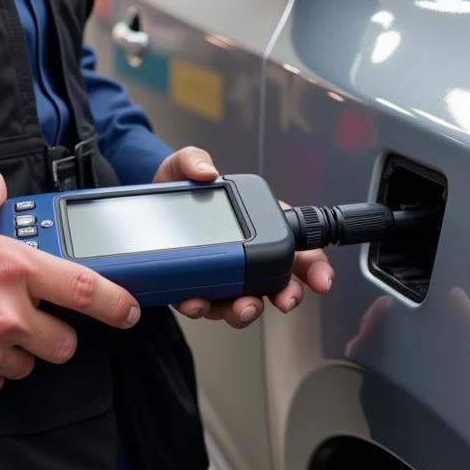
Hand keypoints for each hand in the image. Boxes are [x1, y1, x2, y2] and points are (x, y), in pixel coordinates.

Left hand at [155, 147, 335, 328]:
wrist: (147, 209)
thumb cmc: (178, 189)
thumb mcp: (184, 166)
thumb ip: (194, 160)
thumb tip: (206, 171)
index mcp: (258, 224)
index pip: (298, 248)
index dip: (316, 267)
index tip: (323, 281)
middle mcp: (246, 255)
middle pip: (278, 283)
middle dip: (286, 295)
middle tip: (283, 300)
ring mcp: (224, 276)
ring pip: (243, 302)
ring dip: (244, 310)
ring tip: (239, 307)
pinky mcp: (198, 287)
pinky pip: (206, 305)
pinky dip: (202, 308)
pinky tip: (195, 301)